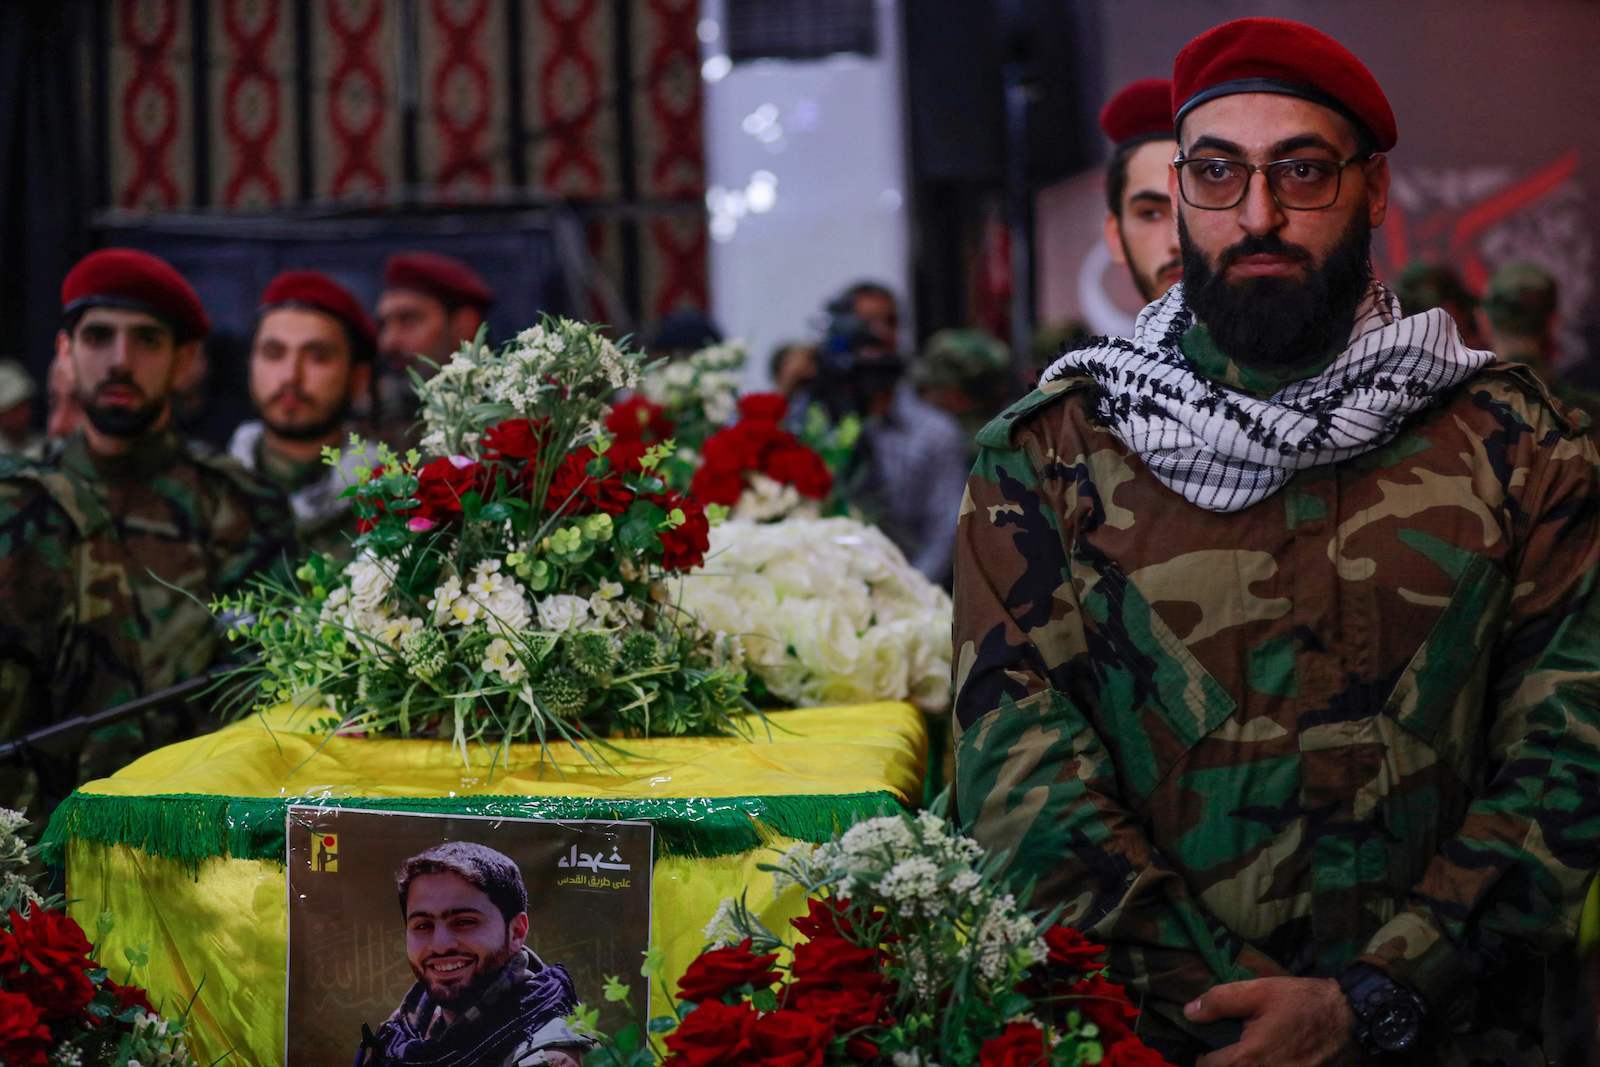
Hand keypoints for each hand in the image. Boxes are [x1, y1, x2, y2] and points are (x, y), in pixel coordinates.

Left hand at [1186, 977, 1359, 1066]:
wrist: (1348, 1018)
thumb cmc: (1301, 1002)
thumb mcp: (1259, 991)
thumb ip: (1220, 1001)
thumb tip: (1189, 1013)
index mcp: (1249, 1058)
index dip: (1200, 1057)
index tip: (1202, 1045)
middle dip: (1220, 1064)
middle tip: (1218, 1050)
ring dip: (1239, 1065)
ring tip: (1237, 1053)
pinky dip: (1261, 1066)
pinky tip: (1261, 1057)